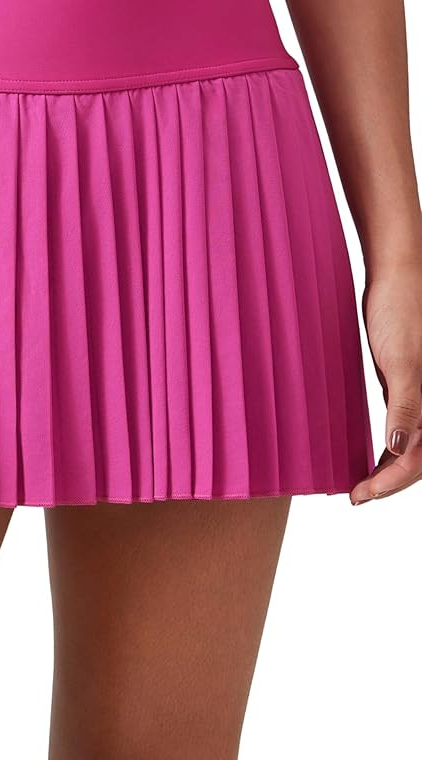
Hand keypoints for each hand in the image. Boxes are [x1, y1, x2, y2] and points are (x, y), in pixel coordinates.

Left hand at [350, 262, 421, 503]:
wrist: (397, 277)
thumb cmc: (403, 312)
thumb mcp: (402, 361)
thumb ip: (405, 406)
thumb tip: (399, 448)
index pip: (418, 460)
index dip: (390, 482)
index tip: (359, 494)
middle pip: (418, 459)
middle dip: (389, 481)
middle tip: (357, 496)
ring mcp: (421, 395)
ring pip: (412, 444)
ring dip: (389, 466)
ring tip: (361, 483)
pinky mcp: (406, 384)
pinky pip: (403, 424)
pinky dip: (389, 444)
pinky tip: (371, 454)